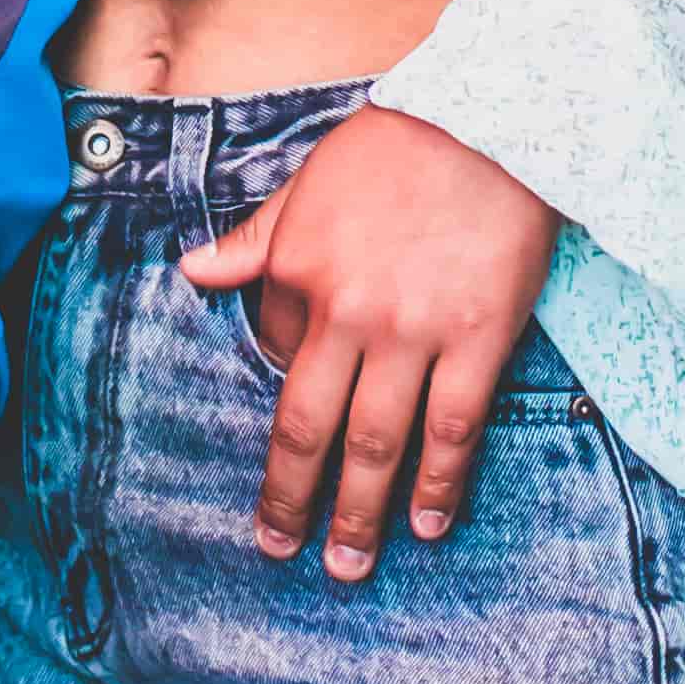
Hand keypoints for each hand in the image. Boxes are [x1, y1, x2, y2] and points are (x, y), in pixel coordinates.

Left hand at [178, 105, 555, 582]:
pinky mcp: (477, 340)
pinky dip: (438, 483)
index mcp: (298, 269)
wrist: (492, 118)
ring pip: (377, 443)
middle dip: (292, 498)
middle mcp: (348, 312)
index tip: (296, 424)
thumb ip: (254, 238)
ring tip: (349, 565)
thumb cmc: (397, 144)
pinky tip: (427, 523)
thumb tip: (192, 270)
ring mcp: (415, 332)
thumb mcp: (307, 183)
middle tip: (279, 549)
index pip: (273, 350)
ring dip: (360, 513)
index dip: (283, 386)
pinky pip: (452, 429)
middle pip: (309, 427)